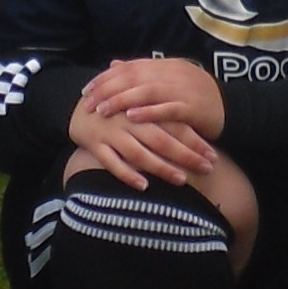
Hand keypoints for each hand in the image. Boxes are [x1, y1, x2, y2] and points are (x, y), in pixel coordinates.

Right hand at [66, 90, 217, 187]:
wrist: (75, 105)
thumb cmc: (114, 107)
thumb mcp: (137, 102)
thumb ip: (161, 111)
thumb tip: (194, 120)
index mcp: (142, 107)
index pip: (174, 123)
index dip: (194, 139)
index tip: (212, 155)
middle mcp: (129, 120)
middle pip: (161, 139)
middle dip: (186, 155)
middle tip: (207, 169)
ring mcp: (111, 132)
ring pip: (139, 153)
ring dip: (161, 167)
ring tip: (182, 180)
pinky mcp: (94, 144)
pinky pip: (111, 162)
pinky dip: (127, 174)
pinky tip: (143, 186)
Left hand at [81, 56, 226, 136]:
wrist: (232, 108)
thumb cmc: (195, 97)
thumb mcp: (168, 79)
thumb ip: (142, 72)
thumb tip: (114, 64)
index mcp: (165, 65)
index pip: (129, 67)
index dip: (106, 78)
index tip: (87, 90)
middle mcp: (172, 73)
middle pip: (134, 78)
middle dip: (108, 90)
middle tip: (88, 103)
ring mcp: (183, 89)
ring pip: (147, 91)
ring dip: (122, 100)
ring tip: (104, 110)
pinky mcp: (193, 107)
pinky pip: (168, 108)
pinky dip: (149, 112)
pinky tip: (132, 117)